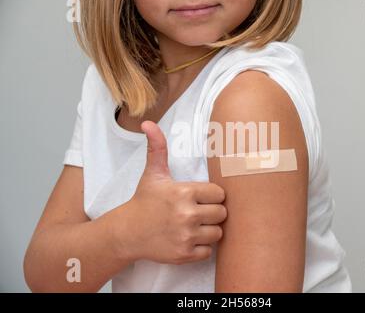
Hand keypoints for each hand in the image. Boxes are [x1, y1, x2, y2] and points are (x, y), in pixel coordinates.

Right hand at [115, 121, 226, 264]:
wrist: (127, 232)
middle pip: (222, 214)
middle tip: (199, 212)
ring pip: (218, 233)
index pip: (219, 194)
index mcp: (185, 192)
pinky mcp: (185, 254)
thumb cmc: (144, 201)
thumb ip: (157, 148)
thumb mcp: (152, 174)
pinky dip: (202, 248)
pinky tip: (189, 239)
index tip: (201, 198)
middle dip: (213, 213)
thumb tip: (148, 123)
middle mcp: (188, 214)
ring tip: (195, 226)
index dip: (212, 196)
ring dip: (209, 230)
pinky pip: (209, 252)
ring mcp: (186, 236)